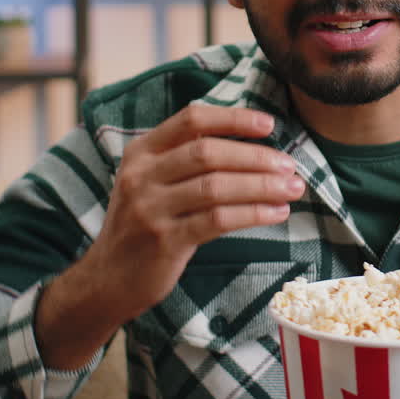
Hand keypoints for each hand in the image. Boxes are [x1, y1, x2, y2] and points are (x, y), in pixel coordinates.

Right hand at [37, 104, 302, 367]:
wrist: (107, 279)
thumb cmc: (142, 224)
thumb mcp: (150, 182)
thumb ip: (185, 159)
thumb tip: (252, 143)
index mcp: (141, 152)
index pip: (192, 120)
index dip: (234, 119)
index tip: (269, 125)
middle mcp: (142, 175)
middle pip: (209, 153)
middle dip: (256, 157)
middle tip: (290, 166)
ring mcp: (150, 208)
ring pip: (216, 187)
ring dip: (262, 186)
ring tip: (292, 189)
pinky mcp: (164, 241)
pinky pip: (218, 220)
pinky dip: (253, 214)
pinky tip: (276, 213)